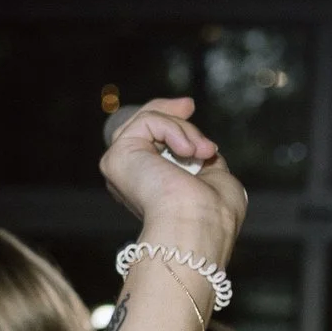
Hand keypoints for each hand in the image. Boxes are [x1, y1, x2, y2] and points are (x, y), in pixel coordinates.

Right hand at [100, 97, 246, 271]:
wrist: (199, 224)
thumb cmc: (212, 214)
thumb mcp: (214, 178)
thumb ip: (202, 161)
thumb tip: (203, 149)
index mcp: (148, 186)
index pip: (148, 142)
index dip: (167, 122)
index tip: (188, 108)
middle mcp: (128, 177)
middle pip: (140, 125)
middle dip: (167, 111)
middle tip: (189, 105)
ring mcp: (120, 166)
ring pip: (146, 120)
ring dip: (183, 129)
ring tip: (202, 151)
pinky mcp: (117, 156)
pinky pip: (148, 122)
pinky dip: (174, 130)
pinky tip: (189, 152)